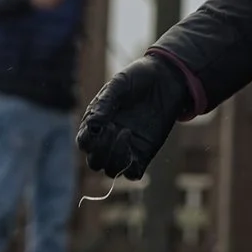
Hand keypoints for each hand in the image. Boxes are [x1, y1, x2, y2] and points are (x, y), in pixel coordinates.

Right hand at [77, 55, 190, 178]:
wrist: (167, 78)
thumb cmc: (139, 79)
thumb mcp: (120, 85)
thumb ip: (105, 103)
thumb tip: (92, 125)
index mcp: (97, 124)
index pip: (84, 143)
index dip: (88, 139)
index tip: (101, 123)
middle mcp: (109, 139)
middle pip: (94, 162)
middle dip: (101, 150)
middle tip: (114, 127)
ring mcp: (127, 148)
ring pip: (111, 170)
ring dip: (115, 157)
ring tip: (126, 131)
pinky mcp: (145, 153)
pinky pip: (133, 174)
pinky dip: (130, 167)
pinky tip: (134, 142)